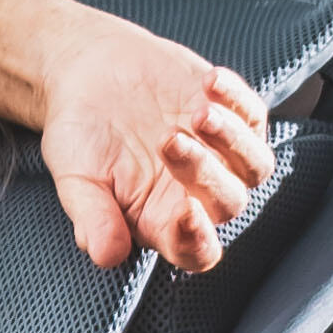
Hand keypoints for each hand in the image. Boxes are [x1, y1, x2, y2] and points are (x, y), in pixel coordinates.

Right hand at [22, 0, 277, 280]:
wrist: (88, 77)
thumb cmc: (81, 137)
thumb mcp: (75, 179)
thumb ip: (92, 218)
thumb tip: (106, 255)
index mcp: (162, 221)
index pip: (196, 250)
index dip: (197, 240)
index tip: (184, 212)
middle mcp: (198, 193)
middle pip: (230, 204)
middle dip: (205, 174)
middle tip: (168, 140)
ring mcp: (221, 154)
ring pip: (256, 166)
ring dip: (234, 142)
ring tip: (198, 113)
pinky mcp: (231, 115)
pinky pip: (254, 115)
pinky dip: (238, 99)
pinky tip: (208, 81)